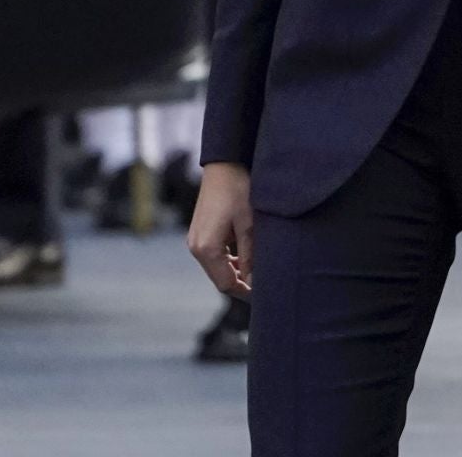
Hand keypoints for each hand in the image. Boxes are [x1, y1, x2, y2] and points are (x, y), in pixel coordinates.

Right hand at [186, 162, 253, 297]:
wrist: (224, 166)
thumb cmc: (239, 191)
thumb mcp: (250, 225)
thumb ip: (251, 255)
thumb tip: (254, 280)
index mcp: (207, 249)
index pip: (226, 284)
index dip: (245, 292)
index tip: (264, 294)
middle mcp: (196, 247)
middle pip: (220, 278)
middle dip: (241, 283)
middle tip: (265, 285)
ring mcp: (195, 240)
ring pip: (217, 267)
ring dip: (236, 271)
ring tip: (259, 271)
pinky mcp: (199, 233)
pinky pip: (214, 255)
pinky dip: (229, 260)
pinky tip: (246, 256)